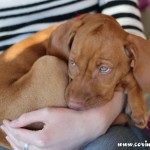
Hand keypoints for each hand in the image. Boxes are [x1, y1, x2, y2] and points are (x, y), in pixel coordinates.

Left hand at [1, 92, 124, 149]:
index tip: (4, 120)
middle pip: (20, 145)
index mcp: (41, 139)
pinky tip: (25, 142)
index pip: (19, 133)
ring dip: (17, 143)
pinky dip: (26, 147)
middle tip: (5, 127)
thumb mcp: (49, 112)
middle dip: (11, 135)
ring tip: (11, 135)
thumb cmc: (69, 117)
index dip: (10, 126)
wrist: (86, 127)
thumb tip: (15, 121)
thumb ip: (30, 117)